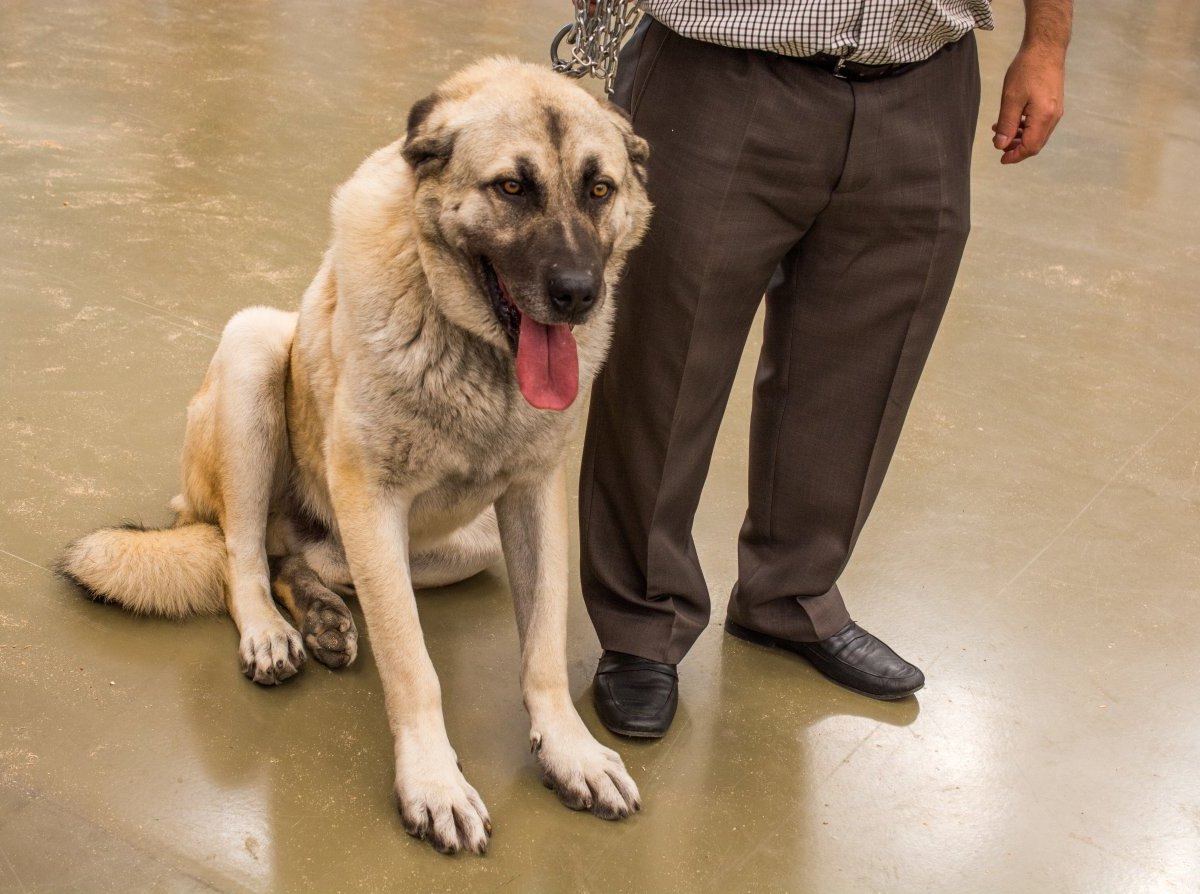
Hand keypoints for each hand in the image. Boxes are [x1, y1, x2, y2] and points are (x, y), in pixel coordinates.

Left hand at [991, 46, 1065, 163]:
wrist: (1046, 47)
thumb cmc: (1028, 69)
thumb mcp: (1011, 98)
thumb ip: (1007, 124)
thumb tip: (1001, 145)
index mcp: (1044, 117)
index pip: (1030, 146)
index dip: (1015, 156)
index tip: (1001, 159)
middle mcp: (1053, 116)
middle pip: (1035, 143)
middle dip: (1016, 148)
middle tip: (998, 144)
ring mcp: (1055, 110)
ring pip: (1037, 134)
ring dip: (1019, 137)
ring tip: (1000, 131)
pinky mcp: (1053, 104)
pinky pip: (1039, 124)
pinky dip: (1025, 127)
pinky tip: (1011, 121)